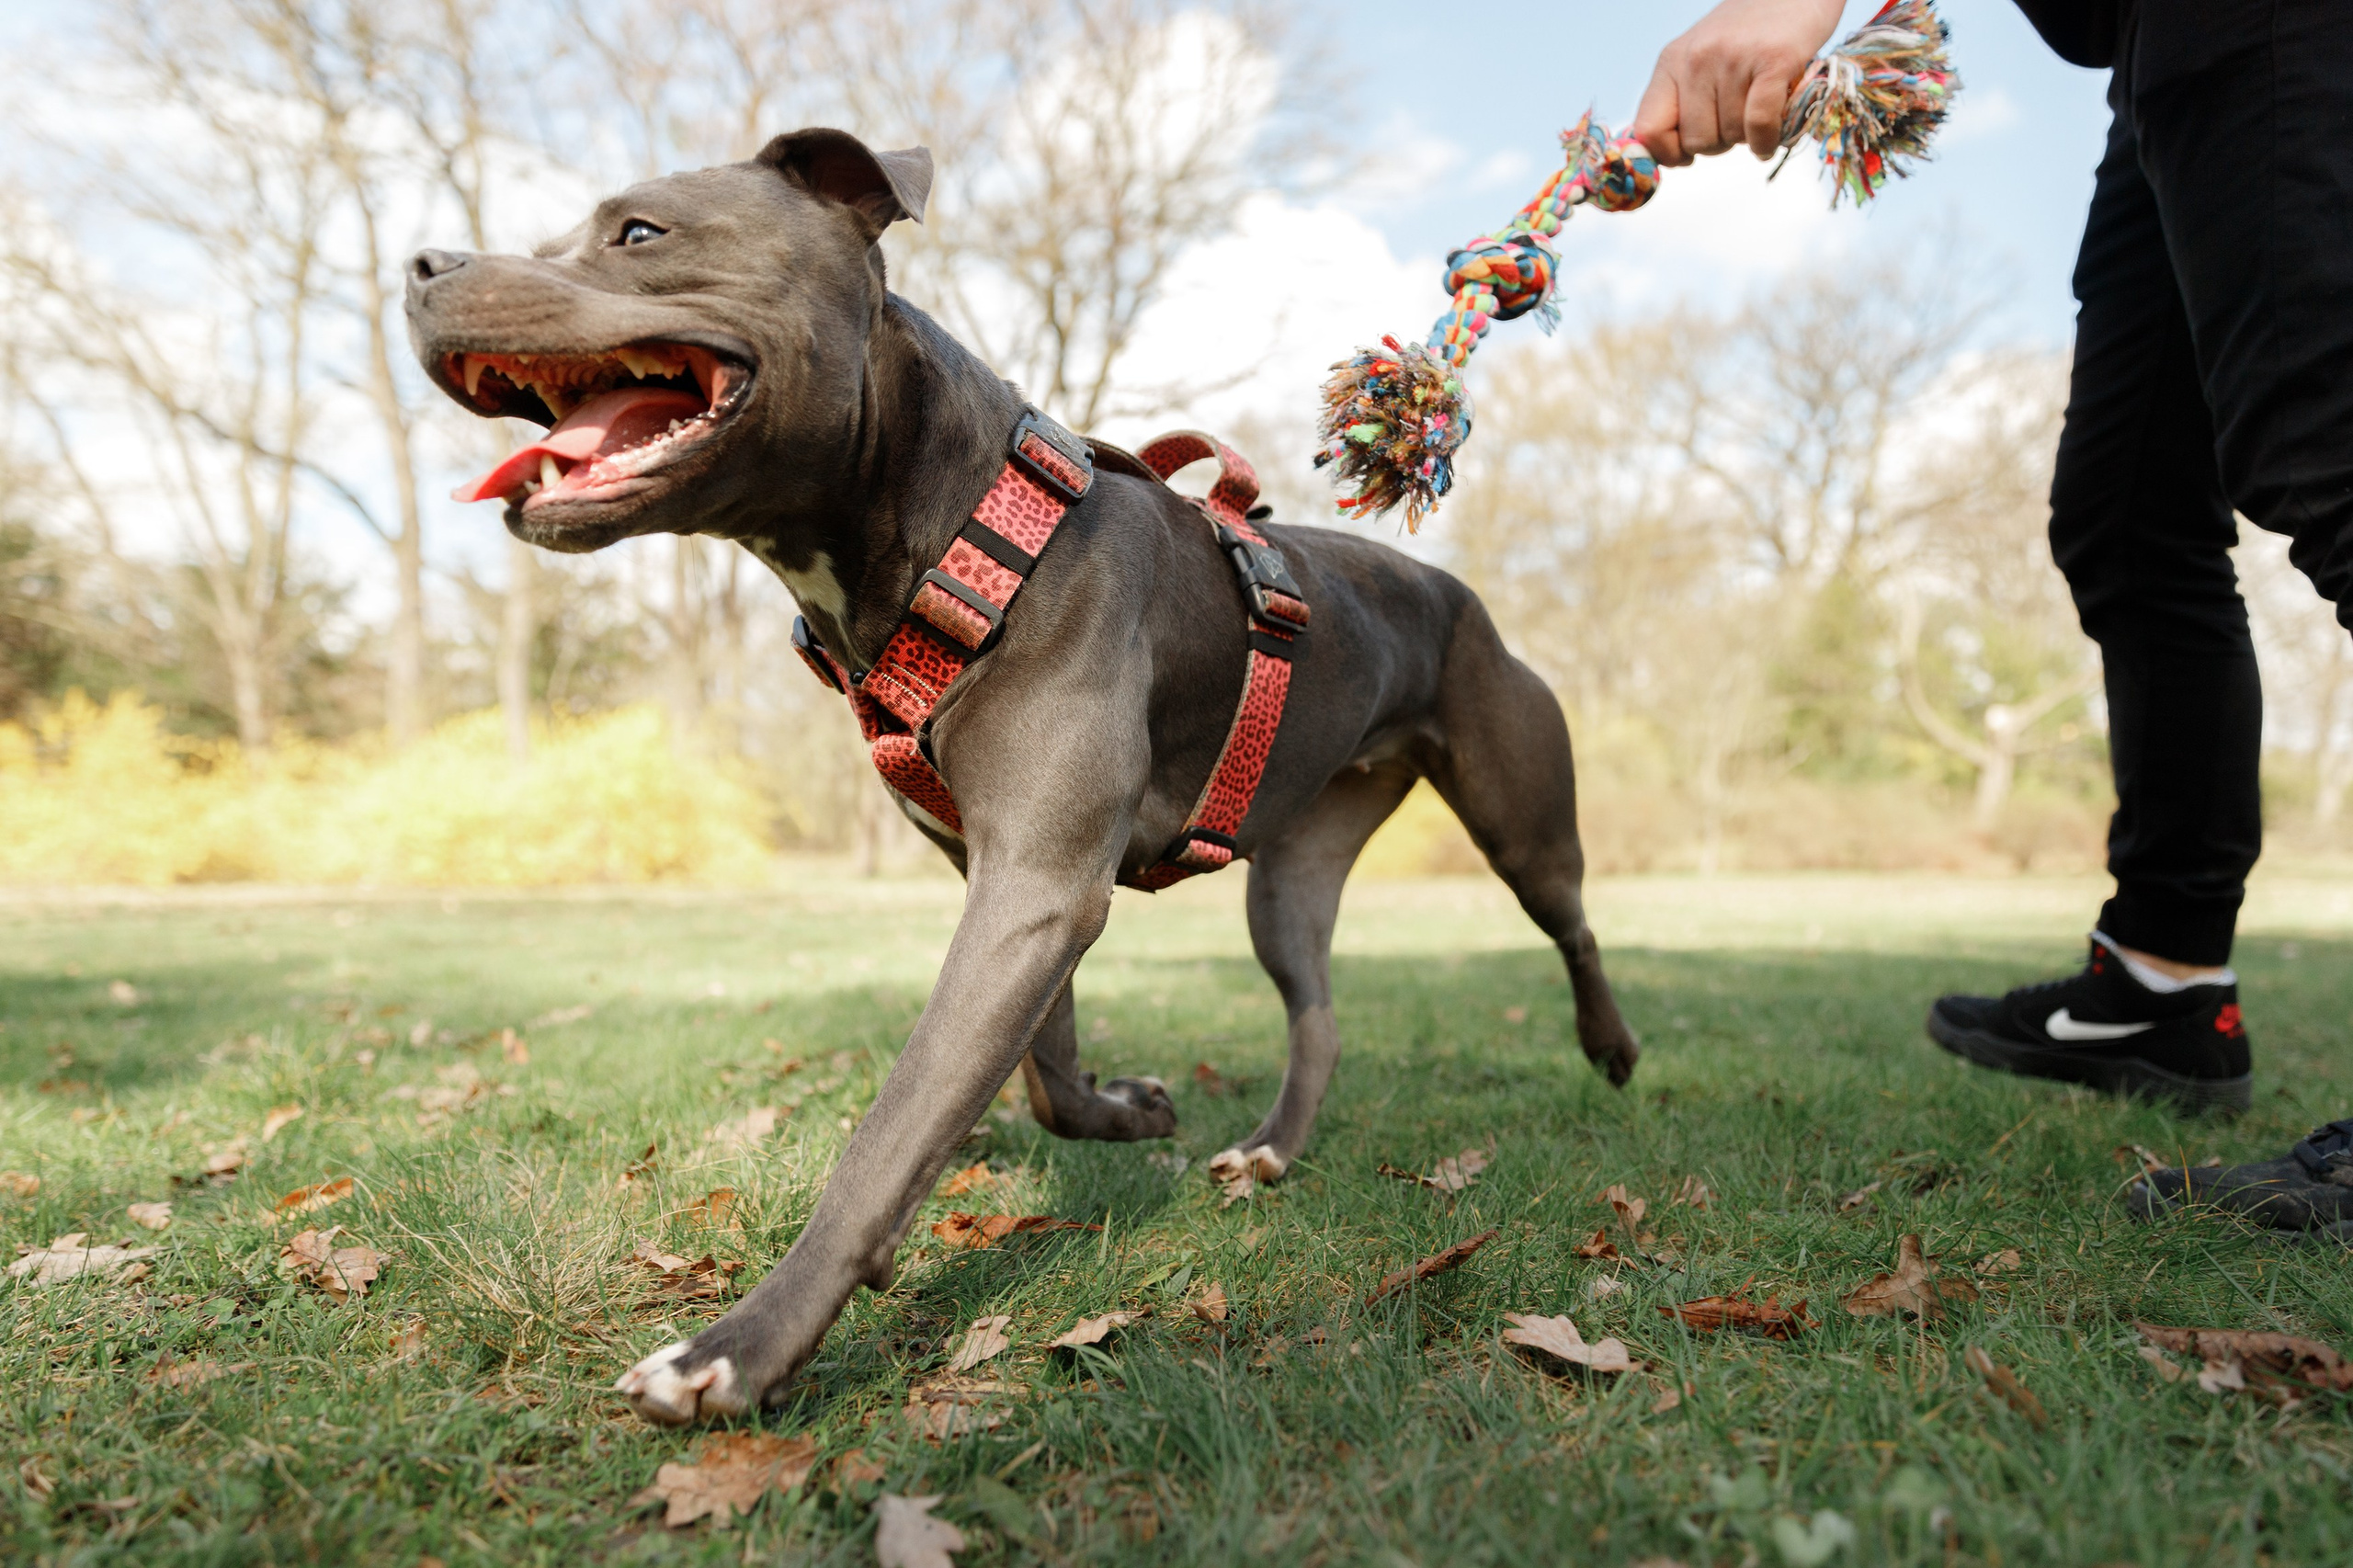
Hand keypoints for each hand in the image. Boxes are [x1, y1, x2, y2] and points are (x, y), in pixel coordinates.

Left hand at [1631, 0, 1846, 166]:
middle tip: (1735, 122)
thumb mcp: (1700, 57)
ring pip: (1730, 136)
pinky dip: (1766, 141)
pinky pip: (1759, 125)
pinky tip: (1771, 137)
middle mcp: (1697, 58)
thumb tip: (1671, 157)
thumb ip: (1681, 100)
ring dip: (1747, 137)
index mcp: (1671, 61)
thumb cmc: (1748, 34)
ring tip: (1757, 109)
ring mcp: (1734, 58)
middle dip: (1718, 145)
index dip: (1667, 155)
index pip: (1648, 129)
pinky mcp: (1774, 61)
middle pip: (1695, 141)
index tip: (1687, 155)